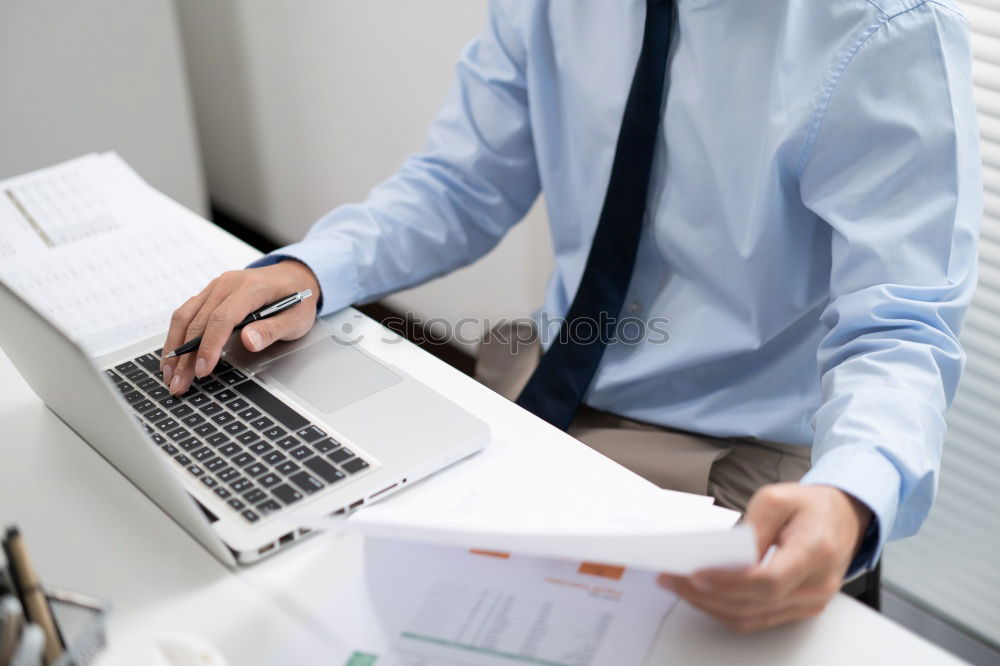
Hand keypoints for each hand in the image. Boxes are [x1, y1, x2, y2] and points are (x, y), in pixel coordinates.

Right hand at [160, 261, 320, 394]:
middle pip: (198, 320)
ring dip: (174, 346)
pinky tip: (173, 355)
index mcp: (251, 287)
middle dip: (186, 356)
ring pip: (185, 316)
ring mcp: (215, 287)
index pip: (222, 318)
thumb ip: (273, 330)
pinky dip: (176, 335)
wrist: (294, 277)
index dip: (210, 346)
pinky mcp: (209, 293)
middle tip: (179, 383)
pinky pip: (186, 313)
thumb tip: (249, 341)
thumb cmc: (297, 299)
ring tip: (170, 375)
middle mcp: (227, 284)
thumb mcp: (297, 318)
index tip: (203, 370)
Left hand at [658, 483, 871, 632]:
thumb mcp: (778, 498)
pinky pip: (759, 619)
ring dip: (711, 606)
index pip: (768, 580)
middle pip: (754, 604)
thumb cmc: (812, 506)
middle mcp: (816, 585)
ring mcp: (810, 602)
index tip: (696, 574)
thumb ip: (754, 526)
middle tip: (674, 579)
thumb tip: (727, 555)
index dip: (729, 582)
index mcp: (815, 551)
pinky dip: (726, 611)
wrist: (844, 517)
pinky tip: (703, 596)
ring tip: (680, 587)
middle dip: (707, 595)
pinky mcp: (800, 609)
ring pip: (753, 618)